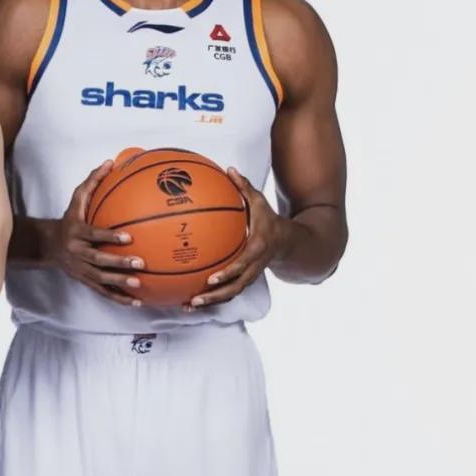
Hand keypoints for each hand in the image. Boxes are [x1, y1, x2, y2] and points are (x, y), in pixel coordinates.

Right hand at [46, 160, 145, 306]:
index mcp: (77, 233)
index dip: (110, 237)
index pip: (94, 235)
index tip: (129, 237)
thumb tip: (111, 162)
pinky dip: (119, 299)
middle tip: (141, 263)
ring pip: (101, 280)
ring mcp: (81, 270)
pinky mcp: (85, 281)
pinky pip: (103, 292)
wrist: (49, 246)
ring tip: (139, 285)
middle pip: (99, 260)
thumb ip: (93, 182)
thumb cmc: (69, 219)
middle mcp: (78, 253)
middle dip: (119, 263)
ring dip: (120, 284)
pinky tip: (137, 302)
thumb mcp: (76, 200)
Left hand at [187, 167, 290, 309]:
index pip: (242, 264)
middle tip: (195, 299)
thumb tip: (229, 169)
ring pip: (231, 294)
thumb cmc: (268, 220)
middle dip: (215, 296)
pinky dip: (212, 298)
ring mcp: (250, 276)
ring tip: (189, 306)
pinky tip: (192, 301)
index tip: (211, 279)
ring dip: (211, 302)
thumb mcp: (259, 202)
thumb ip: (244, 187)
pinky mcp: (244, 280)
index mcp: (257, 248)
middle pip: (235, 287)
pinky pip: (228, 292)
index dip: (228, 273)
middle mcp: (254, 266)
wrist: (287, 241)